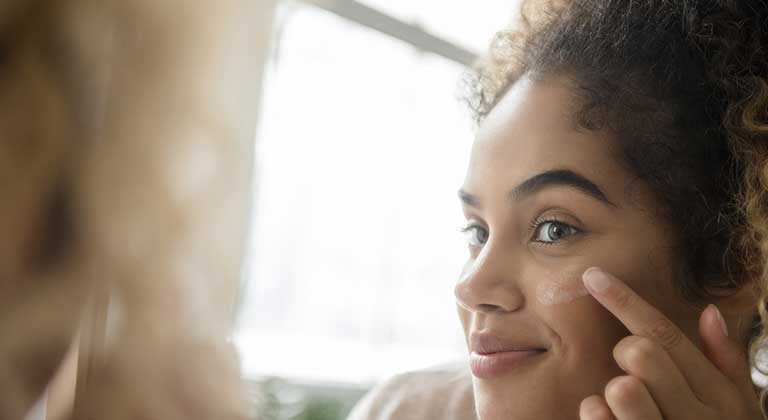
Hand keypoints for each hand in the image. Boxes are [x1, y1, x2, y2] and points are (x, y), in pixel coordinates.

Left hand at [577, 267, 763, 419]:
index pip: (666, 336)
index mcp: (718, 398)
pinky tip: (608, 419)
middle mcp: (696, 417)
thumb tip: (709, 311)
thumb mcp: (739, 410)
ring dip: (615, 389)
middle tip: (632, 369)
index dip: (625, 301)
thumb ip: (725, 362)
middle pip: (641, 353)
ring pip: (620, 386)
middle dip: (627, 353)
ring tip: (626, 402)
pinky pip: (598, 416)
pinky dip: (595, 413)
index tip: (592, 275)